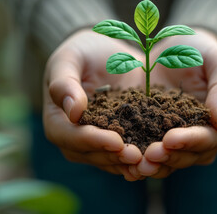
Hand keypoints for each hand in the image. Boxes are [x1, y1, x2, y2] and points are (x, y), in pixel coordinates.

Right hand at [43, 29, 144, 180]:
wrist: (108, 55)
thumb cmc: (83, 53)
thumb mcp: (69, 58)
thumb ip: (64, 82)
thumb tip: (72, 112)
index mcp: (58, 119)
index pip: (69, 136)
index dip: (91, 140)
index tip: (115, 140)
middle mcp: (75, 137)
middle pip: (91, 153)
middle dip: (114, 156)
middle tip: (137, 156)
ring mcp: (97, 141)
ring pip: (110, 159)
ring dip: (128, 163)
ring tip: (149, 162)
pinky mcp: (118, 140)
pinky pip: (126, 154)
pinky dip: (140, 158)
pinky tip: (158, 158)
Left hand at [134, 29, 216, 177]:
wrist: (174, 50)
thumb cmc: (201, 51)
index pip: (211, 138)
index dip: (192, 141)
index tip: (170, 138)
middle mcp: (202, 137)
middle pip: (189, 155)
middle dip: (169, 156)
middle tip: (148, 155)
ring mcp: (179, 140)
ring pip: (170, 160)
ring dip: (154, 164)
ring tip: (135, 163)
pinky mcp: (156, 136)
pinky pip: (150, 152)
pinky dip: (139, 158)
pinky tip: (124, 158)